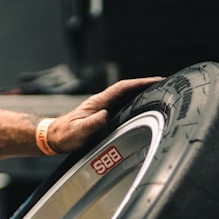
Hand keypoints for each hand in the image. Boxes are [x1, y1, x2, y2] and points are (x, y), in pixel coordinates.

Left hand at [47, 77, 162, 152]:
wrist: (54, 137)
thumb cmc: (65, 135)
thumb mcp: (79, 131)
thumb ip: (92, 123)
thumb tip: (105, 116)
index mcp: (99, 102)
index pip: (123, 88)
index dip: (140, 83)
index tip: (156, 80)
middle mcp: (102, 103)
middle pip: (128, 89)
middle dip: (145, 86)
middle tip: (164, 85)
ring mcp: (103, 108)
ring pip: (126, 97)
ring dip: (141, 93)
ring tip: (158, 93)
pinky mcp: (103, 115)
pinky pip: (123, 106)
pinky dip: (135, 103)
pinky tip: (142, 108)